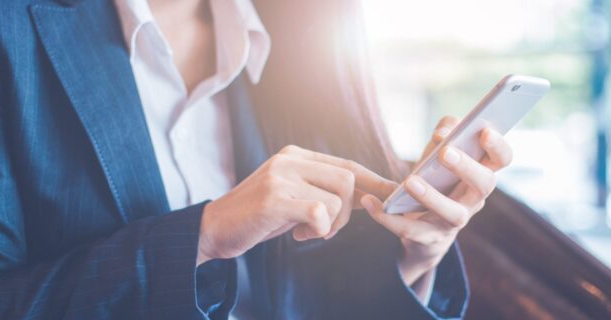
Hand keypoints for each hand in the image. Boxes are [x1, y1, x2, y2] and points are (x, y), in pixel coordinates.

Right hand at [197, 145, 395, 265]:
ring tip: (307, 232)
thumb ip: (322, 190)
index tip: (395, 194)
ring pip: (337, 198)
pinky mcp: (273, 198)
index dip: (374, 181)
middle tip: (327, 230)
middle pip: (348, 180)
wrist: (214, 228)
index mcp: (296, 155)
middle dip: (348, 212)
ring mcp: (281, 177)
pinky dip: (318, 230)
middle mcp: (290, 160)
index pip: (347, 164)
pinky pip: (319, 213)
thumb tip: (367, 195)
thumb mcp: (293, 196)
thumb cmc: (258, 216)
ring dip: (332, 225)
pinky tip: (298, 235)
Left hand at [361, 116, 512, 285]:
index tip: (484, 132)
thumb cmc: (435, 179)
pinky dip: (388, 217)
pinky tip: (370, 202)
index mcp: (481, 174)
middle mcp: (474, 199)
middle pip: (484, 185)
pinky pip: (410, 230)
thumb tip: (444, 133)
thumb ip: (446, 132)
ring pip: (453, 213)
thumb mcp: (439, 152)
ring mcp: (455, 222)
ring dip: (432, 197)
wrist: (423, 229)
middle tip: (445, 153)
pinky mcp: (429, 238)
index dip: (498, 146)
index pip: (502, 160)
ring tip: (410, 182)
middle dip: (467, 168)